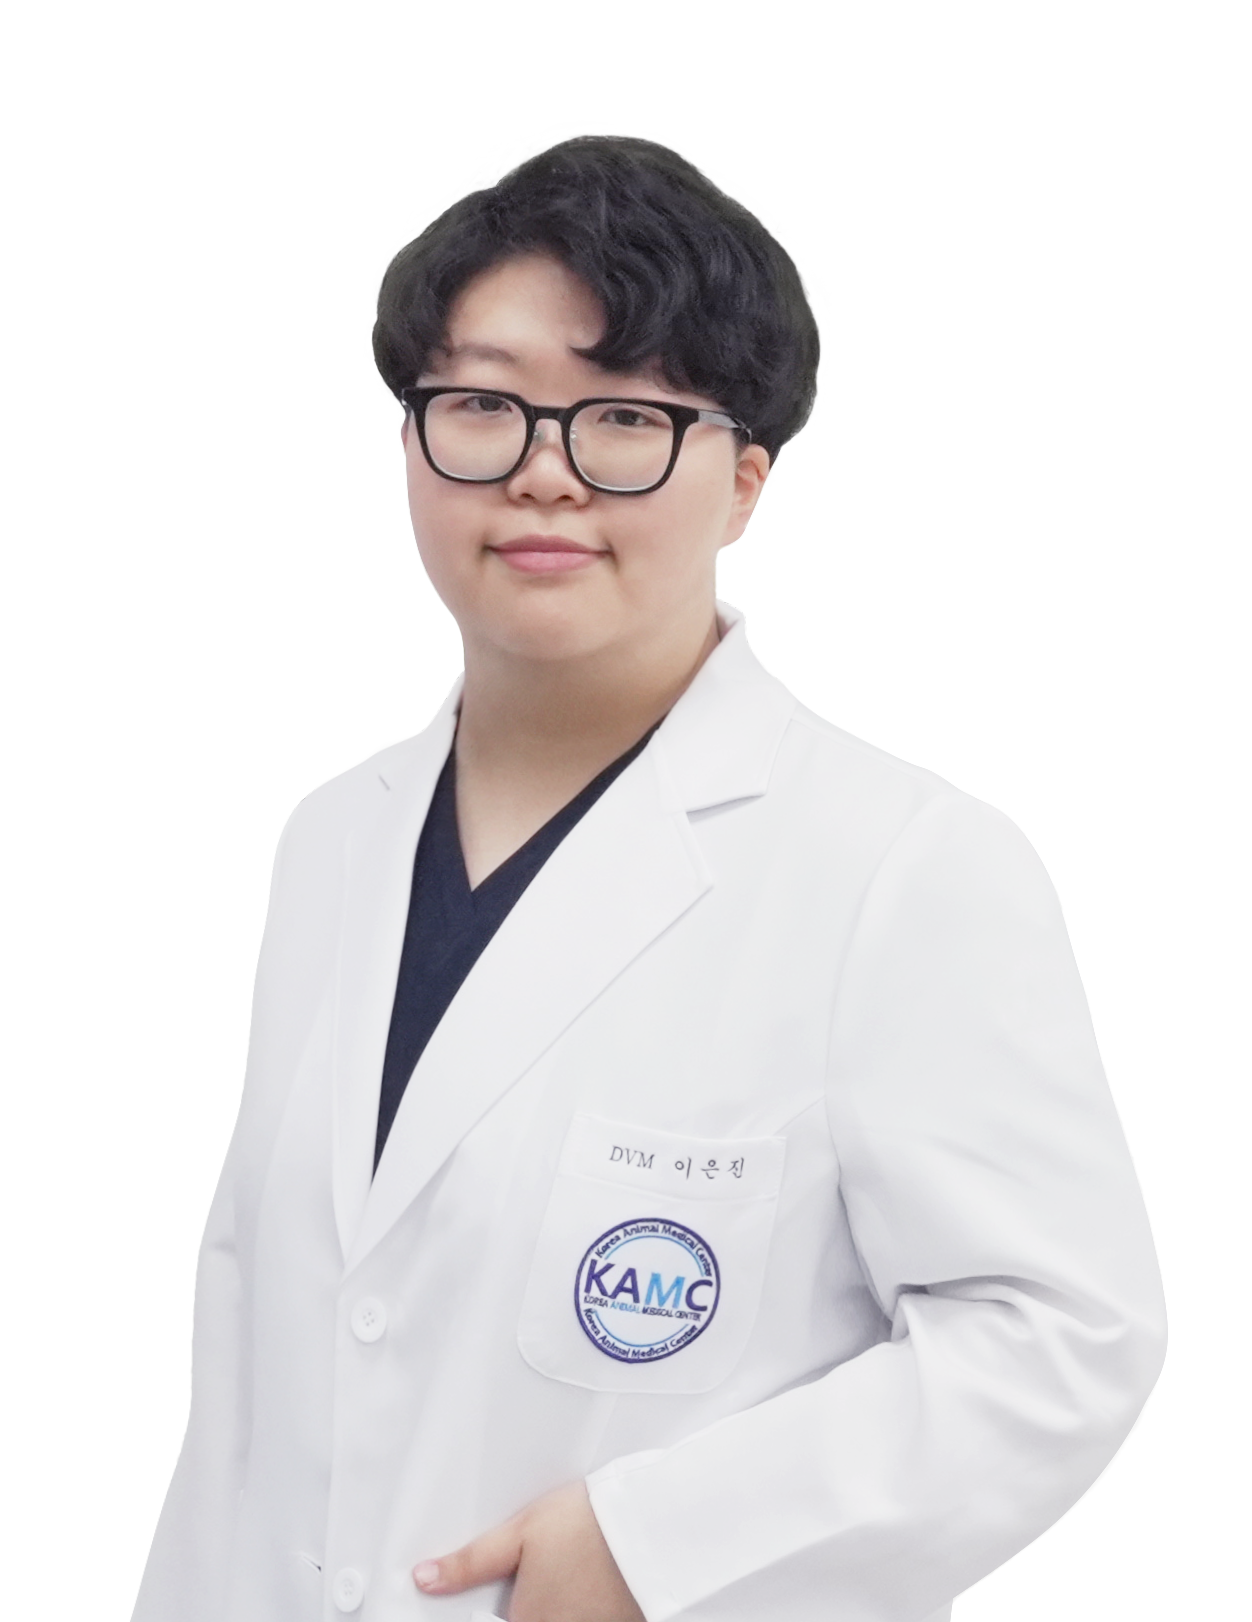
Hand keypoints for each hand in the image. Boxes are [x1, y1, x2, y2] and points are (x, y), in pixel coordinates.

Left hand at [412, 1479, 646, 1621]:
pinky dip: (578, 1605)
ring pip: (558, 1619)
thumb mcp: (519, 1531)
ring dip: (553, 1605)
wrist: (648, 1523)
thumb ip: (469, 1563)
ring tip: (562, 1574)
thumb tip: (426, 1578)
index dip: (487, 1613)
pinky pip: (584, 1618)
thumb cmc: (589, 1524)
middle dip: (523, 1605)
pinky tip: (584, 1581)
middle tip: (533, 1575)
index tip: (504, 1597)